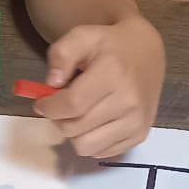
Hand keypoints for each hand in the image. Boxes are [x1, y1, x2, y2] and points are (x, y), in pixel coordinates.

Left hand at [35, 16, 165, 160]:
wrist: (147, 52)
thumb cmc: (110, 44)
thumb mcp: (82, 36)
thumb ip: (61, 55)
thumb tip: (52, 84)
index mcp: (113, 73)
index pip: (72, 104)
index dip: (49, 107)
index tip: (42, 103)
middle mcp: (129, 101)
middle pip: (74, 128)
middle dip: (59, 118)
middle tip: (62, 105)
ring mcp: (136, 122)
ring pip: (86, 147)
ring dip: (74, 133)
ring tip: (79, 114)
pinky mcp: (140, 136)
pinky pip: (101, 152)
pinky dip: (91, 140)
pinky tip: (96, 121)